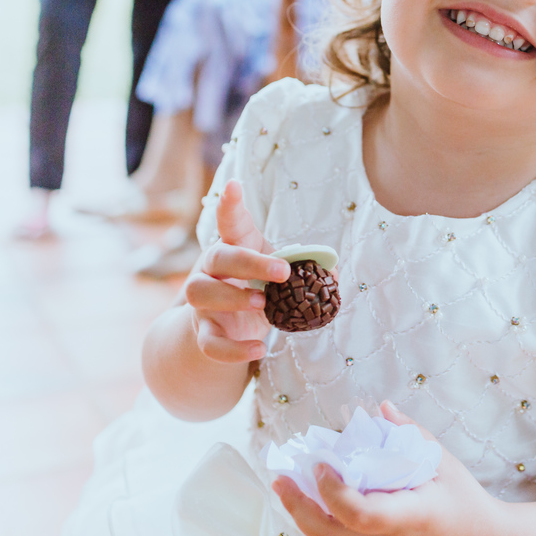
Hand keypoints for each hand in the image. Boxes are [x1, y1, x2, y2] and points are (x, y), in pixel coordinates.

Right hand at [184, 179, 288, 363]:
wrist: (225, 329)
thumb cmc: (258, 289)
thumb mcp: (280, 277)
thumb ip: (306, 271)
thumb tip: (335, 273)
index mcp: (234, 248)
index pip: (230, 222)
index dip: (230, 204)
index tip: (235, 185)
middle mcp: (211, 270)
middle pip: (217, 256)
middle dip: (249, 262)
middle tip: (282, 271)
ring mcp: (203, 302)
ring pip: (200, 293)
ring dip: (231, 297)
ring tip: (262, 304)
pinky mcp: (204, 332)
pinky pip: (209, 343)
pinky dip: (233, 350)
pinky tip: (259, 349)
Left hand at [273, 402, 498, 535]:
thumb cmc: (464, 500)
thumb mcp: (444, 462)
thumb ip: (411, 434)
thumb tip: (381, 408)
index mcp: (409, 515)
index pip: (361, 514)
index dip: (334, 491)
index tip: (322, 463)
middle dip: (298, 507)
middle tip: (281, 478)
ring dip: (302, 515)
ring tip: (288, 487)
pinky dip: (318, 523)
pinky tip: (309, 501)